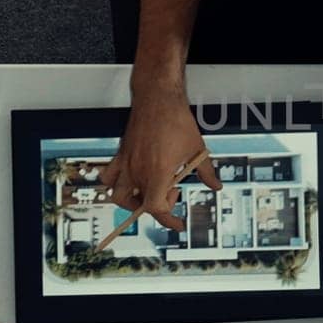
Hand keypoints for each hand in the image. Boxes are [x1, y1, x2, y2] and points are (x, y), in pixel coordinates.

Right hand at [103, 81, 220, 230]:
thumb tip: (215, 185)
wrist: (158, 98)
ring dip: (132, 201)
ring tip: (147, 191)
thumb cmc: (176, 120)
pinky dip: (114, 183)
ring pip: (118, 195)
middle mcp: (138, 171)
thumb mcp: (197, 150)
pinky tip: (129, 179)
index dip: (168, 220)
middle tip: (172, 191)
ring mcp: (126, 163)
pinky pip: (108, 176)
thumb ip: (206, 172)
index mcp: (158, 173)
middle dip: (157, 206)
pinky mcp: (121, 154)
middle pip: (140, 205)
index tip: (177, 223)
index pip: (156, 209)